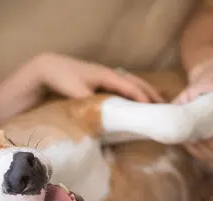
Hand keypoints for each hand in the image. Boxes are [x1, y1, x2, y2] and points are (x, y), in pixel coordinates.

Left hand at [36, 53, 164, 102]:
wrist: (48, 68)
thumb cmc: (62, 78)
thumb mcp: (76, 92)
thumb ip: (90, 104)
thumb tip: (102, 119)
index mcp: (106, 75)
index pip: (130, 86)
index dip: (142, 97)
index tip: (153, 108)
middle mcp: (108, 74)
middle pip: (134, 82)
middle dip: (150, 93)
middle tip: (164, 105)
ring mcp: (104, 76)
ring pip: (129, 83)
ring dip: (143, 92)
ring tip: (155, 102)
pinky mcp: (98, 81)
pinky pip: (121, 86)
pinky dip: (131, 93)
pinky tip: (133, 101)